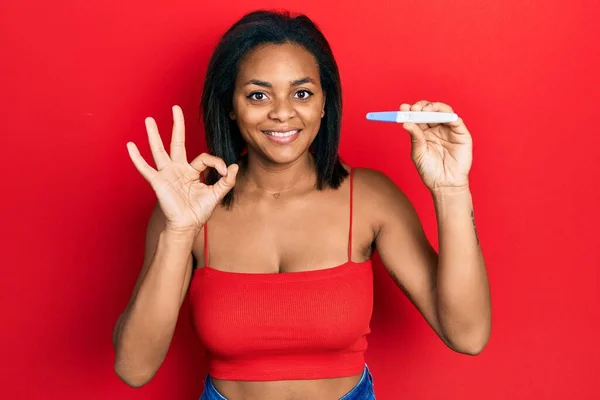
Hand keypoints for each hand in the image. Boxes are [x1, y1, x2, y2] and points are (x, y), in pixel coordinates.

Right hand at [126, 105, 237, 232]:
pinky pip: (146, 168)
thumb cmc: (199, 211)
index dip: (217, 162)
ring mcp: (167, 174)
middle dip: (177, 125)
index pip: (204, 157)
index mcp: (192, 171)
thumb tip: (234, 166)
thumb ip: (226, 180)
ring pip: (159, 150)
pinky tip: (130, 146)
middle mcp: (178, 169)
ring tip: (149, 119)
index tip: (225, 172)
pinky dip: (137, 158)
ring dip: (154, 135)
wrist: (187, 225)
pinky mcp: (158, 182)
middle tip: (175, 107)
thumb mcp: (217, 194)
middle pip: (177, 142)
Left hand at [400, 101, 472, 191]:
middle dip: (421, 106)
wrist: (444, 184)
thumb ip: (415, 137)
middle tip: (414, 108)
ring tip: (425, 110)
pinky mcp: (461, 133)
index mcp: (424, 132)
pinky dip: (447, 115)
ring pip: (443, 111)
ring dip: (434, 107)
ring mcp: (449, 129)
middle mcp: (436, 128)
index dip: (410, 110)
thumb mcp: (418, 153)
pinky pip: (455, 120)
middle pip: (429, 110)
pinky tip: (438, 116)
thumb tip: (406, 123)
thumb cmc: (430, 170)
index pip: (417, 116)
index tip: (403, 108)